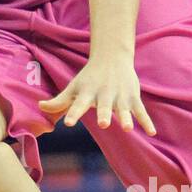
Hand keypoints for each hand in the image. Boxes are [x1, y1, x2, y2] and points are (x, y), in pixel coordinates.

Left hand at [39, 54, 156, 134]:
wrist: (112, 58)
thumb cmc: (89, 77)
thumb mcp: (73, 87)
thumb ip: (59, 101)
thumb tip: (39, 107)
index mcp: (87, 93)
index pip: (78, 104)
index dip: (72, 113)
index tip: (68, 123)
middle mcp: (104, 95)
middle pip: (104, 107)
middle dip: (104, 114)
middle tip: (103, 124)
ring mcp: (120, 97)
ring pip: (124, 109)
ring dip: (126, 117)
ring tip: (127, 128)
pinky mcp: (133, 98)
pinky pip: (141, 111)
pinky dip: (147, 121)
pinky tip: (152, 133)